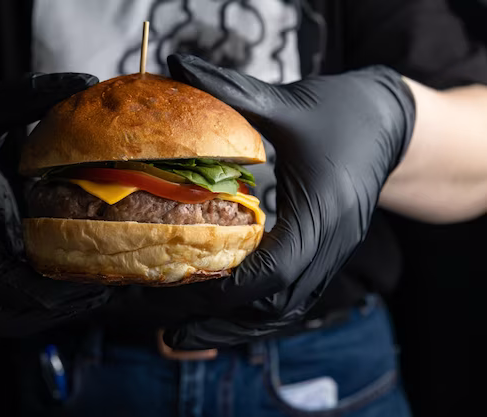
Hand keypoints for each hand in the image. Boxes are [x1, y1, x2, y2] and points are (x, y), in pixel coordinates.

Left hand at [144, 54, 414, 348]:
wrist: (394, 122)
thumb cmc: (344, 111)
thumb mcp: (290, 103)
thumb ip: (236, 92)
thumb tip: (181, 66)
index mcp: (323, 212)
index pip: (274, 271)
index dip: (226, 288)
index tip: (179, 292)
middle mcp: (332, 243)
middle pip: (278, 305)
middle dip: (223, 322)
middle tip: (171, 335)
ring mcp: (334, 253)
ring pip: (288, 310)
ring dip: (240, 326)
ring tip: (190, 335)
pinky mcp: (328, 253)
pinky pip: (296, 298)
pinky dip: (260, 312)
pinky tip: (228, 311)